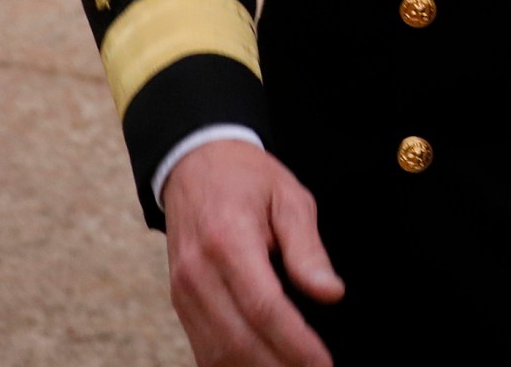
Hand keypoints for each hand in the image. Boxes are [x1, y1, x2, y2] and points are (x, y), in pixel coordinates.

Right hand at [161, 140, 343, 366]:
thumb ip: (308, 249)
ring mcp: (184, 291)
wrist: (194, 163)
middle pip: (238, 339)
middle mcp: (198, 272)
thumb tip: (330, 293)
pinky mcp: (180, 302)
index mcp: (229, 240)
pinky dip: (231, 365)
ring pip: (217, 352)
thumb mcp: (289, 198)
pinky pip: (203, 348)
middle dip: (279, 365)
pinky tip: (263, 365)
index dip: (295, 342)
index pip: (263, 307)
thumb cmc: (246, 178)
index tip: (323, 363)